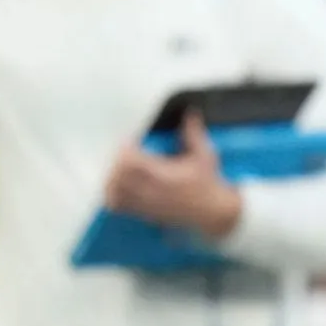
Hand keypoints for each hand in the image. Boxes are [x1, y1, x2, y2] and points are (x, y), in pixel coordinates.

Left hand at [103, 113, 241, 238]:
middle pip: (119, 176)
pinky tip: (119, 187)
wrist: (213, 213)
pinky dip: (114, 195)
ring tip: (118, 170)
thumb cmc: (209, 183)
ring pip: (115, 192)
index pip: (133, 161)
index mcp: (165, 175)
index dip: (126, 149)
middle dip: (116, 162)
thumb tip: (191, 112)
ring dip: (112, 178)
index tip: (130, 141)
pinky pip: (120, 206)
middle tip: (122, 154)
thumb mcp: (205, 155)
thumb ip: (194, 133)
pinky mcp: (146, 213)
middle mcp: (152, 191)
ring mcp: (147, 204)